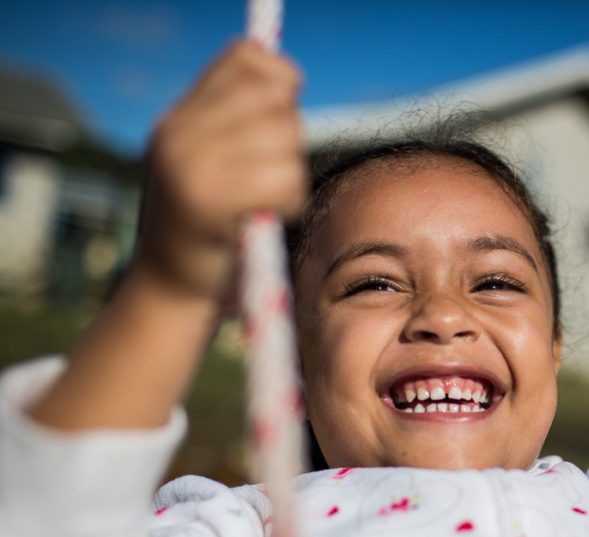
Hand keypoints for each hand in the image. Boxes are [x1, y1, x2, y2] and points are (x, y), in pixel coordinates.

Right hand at [136, 41, 306, 301]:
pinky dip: (289, 202)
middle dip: (290, 139)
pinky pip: (284, 179)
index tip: (277, 124)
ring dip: (291, 176)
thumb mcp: (207, 167)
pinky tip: (265, 219)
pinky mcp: (207, 198)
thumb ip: (235, 123)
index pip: (248, 59)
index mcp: (179, 119)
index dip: (278, 84)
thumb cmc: (206, 237)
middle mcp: (178, 132)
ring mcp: (189, 162)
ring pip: (284, 141)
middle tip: (269, 178)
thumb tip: (287, 82)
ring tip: (263, 202)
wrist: (170, 296)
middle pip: (276, 101)